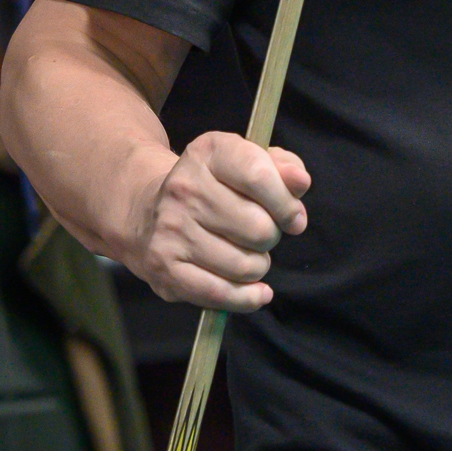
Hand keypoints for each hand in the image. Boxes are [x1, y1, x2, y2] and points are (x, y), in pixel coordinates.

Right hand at [124, 131, 310, 311]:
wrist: (151, 210)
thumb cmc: (217, 187)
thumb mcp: (250, 161)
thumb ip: (283, 167)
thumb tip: (300, 182)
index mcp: (209, 152)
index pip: (259, 176)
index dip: (287, 204)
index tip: (294, 218)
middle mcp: (184, 188)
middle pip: (259, 228)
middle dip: (271, 236)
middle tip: (260, 233)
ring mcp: (170, 229)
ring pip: (245, 265)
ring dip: (258, 265)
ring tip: (246, 254)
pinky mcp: (163, 266)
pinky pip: (220, 294)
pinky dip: (246, 298)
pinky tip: (256, 291)